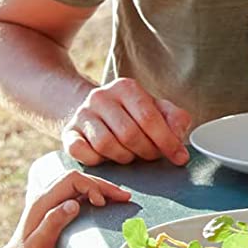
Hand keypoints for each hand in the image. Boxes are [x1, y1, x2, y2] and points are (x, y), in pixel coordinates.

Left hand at [0, 170, 132, 247]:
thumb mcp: (39, 245)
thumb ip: (54, 222)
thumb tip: (74, 203)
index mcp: (42, 202)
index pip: (73, 180)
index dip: (92, 187)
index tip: (104, 204)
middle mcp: (44, 198)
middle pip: (78, 179)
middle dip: (103, 185)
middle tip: (125, 197)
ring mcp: (49, 204)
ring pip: (78, 185)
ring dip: (100, 189)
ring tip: (120, 198)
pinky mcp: (53, 211)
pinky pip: (76, 195)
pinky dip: (93, 196)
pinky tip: (105, 204)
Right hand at [63, 77, 192, 165]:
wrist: (94, 110)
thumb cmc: (132, 113)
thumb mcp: (157, 109)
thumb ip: (175, 119)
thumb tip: (179, 138)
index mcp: (126, 87)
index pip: (149, 117)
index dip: (166, 141)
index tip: (179, 157)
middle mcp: (101, 97)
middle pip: (129, 134)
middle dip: (147, 151)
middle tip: (153, 156)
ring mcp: (82, 114)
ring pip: (106, 145)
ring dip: (124, 157)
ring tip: (132, 155)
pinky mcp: (68, 132)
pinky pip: (82, 152)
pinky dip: (98, 160)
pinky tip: (108, 158)